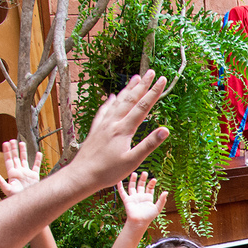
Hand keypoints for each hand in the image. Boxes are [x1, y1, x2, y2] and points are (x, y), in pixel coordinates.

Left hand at [0, 140, 41, 196]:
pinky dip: (37, 160)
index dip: (6, 151)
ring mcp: (27, 174)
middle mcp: (19, 172)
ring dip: (23, 152)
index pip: (8, 160)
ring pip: (25, 160)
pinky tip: (38, 153)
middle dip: (13, 149)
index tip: (5, 143)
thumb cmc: (16, 198)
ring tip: (21, 143)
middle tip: (12, 140)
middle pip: (15, 158)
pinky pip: (36, 166)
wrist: (28, 202)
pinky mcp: (35, 177)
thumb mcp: (7, 189)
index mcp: (12, 173)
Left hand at [67, 71, 168, 192]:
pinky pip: (104, 110)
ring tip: (135, 78)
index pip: (142, 107)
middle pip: (130, 99)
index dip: (153, 92)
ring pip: (117, 102)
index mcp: (123, 130)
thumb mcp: (133, 161)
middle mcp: (113, 123)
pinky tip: (111, 97)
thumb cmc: (108, 172)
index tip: (161, 80)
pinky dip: (110, 102)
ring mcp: (103, 125)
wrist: (82, 175)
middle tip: (150, 72)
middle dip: (142, 85)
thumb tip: (165, 130)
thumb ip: (149, 144)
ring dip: (127, 89)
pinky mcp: (96, 129)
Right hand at [116, 172, 167, 228]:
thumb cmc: (148, 217)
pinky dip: (120, 187)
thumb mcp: (157, 208)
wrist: (139, 222)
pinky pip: (122, 192)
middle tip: (145, 172)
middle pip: (141, 185)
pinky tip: (119, 180)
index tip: (154, 179)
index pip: (149, 188)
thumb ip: (162, 200)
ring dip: (133, 180)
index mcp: (148, 198)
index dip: (151, 183)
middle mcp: (140, 196)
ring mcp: (133, 198)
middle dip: (143, 179)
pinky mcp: (127, 200)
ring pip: (132, 186)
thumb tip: (166, 192)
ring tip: (135, 173)